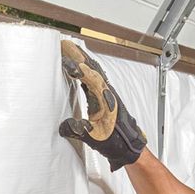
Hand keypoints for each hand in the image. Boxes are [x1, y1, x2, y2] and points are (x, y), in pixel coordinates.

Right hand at [60, 40, 146, 171]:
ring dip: (82, 59)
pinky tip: (78, 68)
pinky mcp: (105, 98)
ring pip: (94, 71)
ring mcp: (107, 94)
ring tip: (68, 50)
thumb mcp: (96, 140)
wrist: (130, 148)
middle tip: (64, 45)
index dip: (78, 68)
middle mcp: (108, 93)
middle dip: (78, 55)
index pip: (91, 78)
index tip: (66, 61)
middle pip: (92, 68)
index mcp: (107, 100)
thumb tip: (64, 126)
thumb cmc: (118, 143)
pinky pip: (94, 78)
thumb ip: (79, 132)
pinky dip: (85, 69)